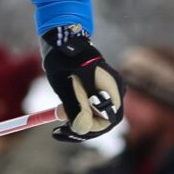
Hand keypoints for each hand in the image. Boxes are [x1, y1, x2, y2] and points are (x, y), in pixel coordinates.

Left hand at [40, 25, 122, 142]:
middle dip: (81, 128)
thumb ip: (76, 106)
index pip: (108, 121)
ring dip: (78, 121)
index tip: (66, 132)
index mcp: (111, 86)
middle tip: (58, 132)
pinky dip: (78, 113)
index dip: (88, 131)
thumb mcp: (66, 84)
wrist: (62, 41)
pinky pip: (92, 110)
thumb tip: (81, 129)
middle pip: (103, 121)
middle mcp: (115, 90)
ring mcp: (109, 90)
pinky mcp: (100, 91)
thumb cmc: (64, 59)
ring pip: (97, 117)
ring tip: (58, 112)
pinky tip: (62, 108)